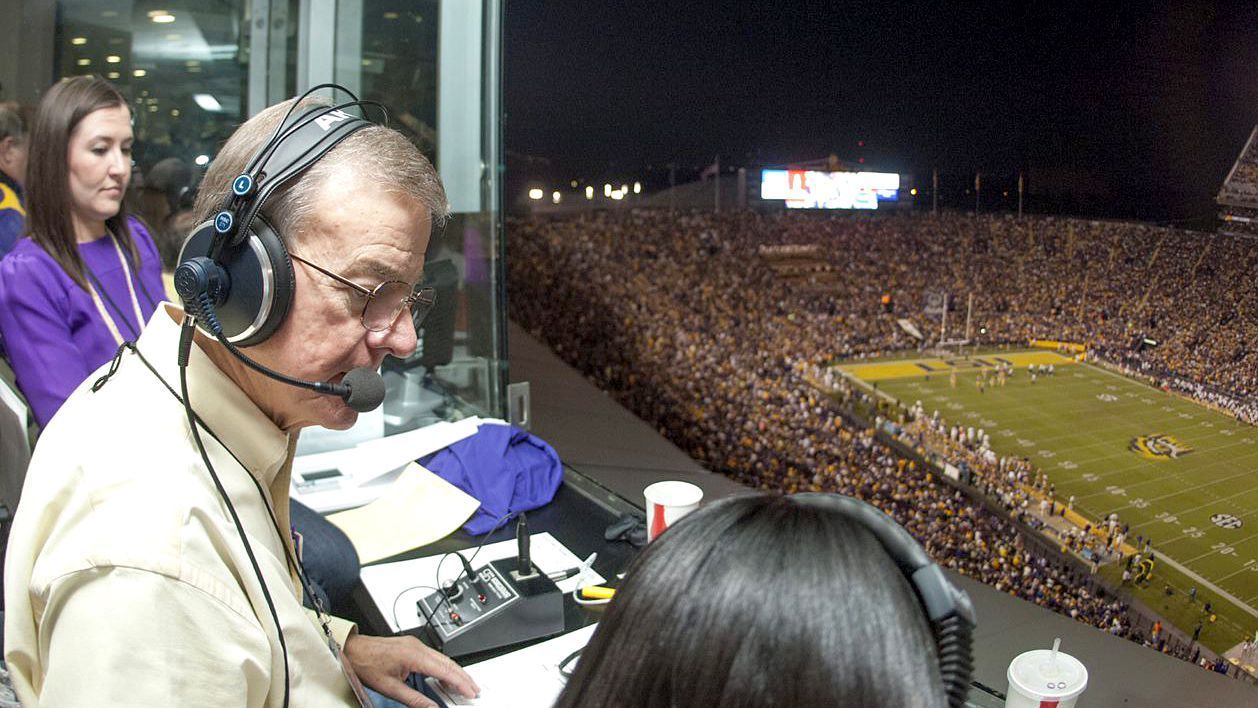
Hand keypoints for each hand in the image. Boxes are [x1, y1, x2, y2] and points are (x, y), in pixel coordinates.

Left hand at [342, 633, 479, 707]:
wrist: (353, 649)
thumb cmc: (366, 665)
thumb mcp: (390, 688)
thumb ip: (414, 700)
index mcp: (414, 655)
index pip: (444, 670)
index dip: (460, 682)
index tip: (470, 692)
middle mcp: (417, 647)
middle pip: (448, 662)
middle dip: (463, 677)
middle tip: (474, 690)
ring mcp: (415, 644)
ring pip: (443, 658)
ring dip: (455, 672)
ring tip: (464, 685)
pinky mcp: (412, 646)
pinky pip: (435, 656)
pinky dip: (444, 667)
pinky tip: (446, 677)